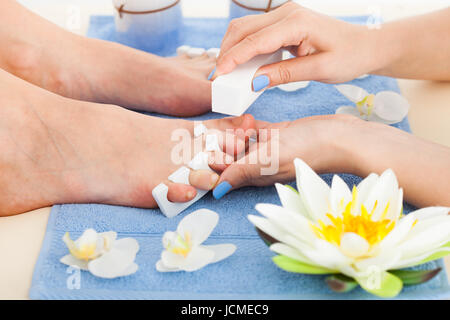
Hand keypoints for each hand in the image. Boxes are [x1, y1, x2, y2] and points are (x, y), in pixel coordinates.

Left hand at [210, 114, 360, 197]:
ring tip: (239, 127)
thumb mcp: (270, 160)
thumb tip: (216, 192)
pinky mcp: (278, 136)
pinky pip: (257, 131)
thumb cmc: (307, 150)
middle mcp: (259, 164)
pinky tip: (246, 119)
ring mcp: (268, 150)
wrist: (339, 138)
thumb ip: (242, 172)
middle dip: (219, 144)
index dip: (210, 161)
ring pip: (241, 143)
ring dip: (234, 133)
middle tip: (218, 130)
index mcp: (253, 174)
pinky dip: (248, 126)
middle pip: (229, 157)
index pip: (223, 172)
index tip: (202, 145)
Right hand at [215, 2, 376, 85]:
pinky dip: (244, 49)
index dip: (234, 58)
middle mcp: (287, 13)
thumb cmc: (349, 56)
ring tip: (226, 73)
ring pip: (246, 29)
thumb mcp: (320, 70)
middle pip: (243, 29)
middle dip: (226, 52)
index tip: (219, 74)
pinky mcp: (284, 23)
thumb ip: (286, 74)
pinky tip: (241, 65)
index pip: (255, 40)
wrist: (365, 45)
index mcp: (297, 22)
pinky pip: (256, 34)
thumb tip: (255, 81)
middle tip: (217, 77)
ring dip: (232, 49)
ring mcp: (284, 16)